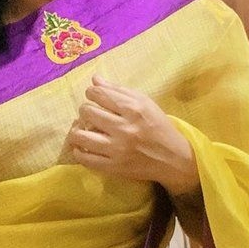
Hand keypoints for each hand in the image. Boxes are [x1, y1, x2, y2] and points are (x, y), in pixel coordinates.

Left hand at [66, 74, 199, 195]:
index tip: (93, 96)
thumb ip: (118, 91)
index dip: (91, 93)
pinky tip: (81, 147)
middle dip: (85, 110)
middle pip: (87, 112)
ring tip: (81, 129)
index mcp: (133, 109)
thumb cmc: (158, 127)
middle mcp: (124, 128)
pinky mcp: (114, 167)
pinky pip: (85, 158)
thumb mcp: (145, 103)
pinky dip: (78, 151)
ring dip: (76, 131)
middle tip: (90, 114)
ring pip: (81, 136)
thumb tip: (95, 79)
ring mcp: (118, 149)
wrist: (173, 158)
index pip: (99, 94)